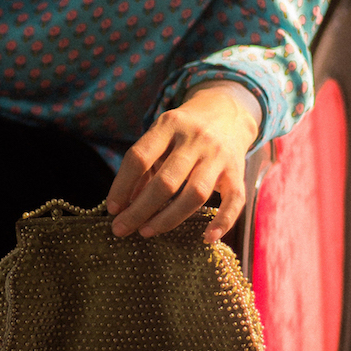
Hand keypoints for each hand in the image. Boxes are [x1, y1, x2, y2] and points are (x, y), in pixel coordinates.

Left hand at [106, 84, 258, 243]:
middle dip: (140, 210)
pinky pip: (234, 201)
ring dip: (169, 218)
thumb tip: (124, 206)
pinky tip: (207, 238)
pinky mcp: (237, 172)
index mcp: (169, 125)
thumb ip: (143, 168)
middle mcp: (196, 139)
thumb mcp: (160, 137)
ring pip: (196, 193)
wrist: (227, 112)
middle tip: (121, 229)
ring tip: (147, 232)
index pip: (140, 157)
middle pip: (166, 181)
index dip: (122, 185)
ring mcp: (219, 156)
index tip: (112, 209)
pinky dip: (222, 222)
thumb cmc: (183, 132)